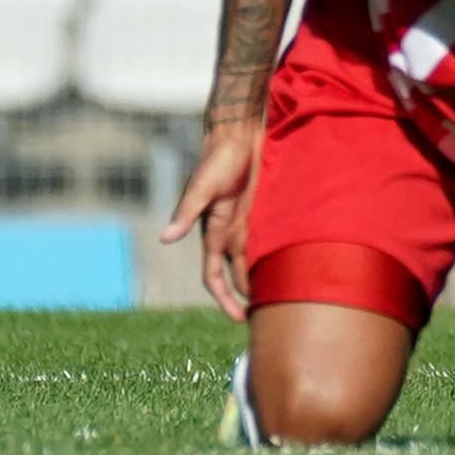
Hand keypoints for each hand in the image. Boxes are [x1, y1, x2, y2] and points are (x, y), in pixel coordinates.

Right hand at [159, 116, 262, 321]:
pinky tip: (290, 269)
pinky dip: (273, 258)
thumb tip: (165, 238)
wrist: (237, 135)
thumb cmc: (217, 159)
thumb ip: (187, 212)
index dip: (224, 300)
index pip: (213, 278)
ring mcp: (243, 224)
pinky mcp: (258, 213)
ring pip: (252, 263)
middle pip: (235, 276)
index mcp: (211, 233)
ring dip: (261, 281)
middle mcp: (226, 234)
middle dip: (246, 298)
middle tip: (267, 320)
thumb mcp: (203, 186)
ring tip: (280, 302)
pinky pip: (265, 243)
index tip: (240, 319)